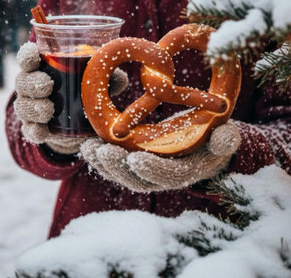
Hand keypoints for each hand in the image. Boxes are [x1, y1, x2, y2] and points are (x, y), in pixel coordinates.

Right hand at [14, 42, 128, 154]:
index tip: (34, 56)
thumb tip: (120, 78)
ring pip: (23, 105)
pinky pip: (29, 129)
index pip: (27, 57)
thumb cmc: (84, 91)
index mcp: (43, 68)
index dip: (27, 56)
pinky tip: (42, 131)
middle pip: (22, 80)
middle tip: (47, 85)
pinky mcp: (34, 128)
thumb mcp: (96, 82)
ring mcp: (30, 107)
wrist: (77, 125)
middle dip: (32, 82)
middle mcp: (31, 86)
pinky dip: (35, 130)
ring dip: (33, 106)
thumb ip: (108, 78)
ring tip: (48, 109)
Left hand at [79, 121, 240, 191]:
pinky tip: (88, 146)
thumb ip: (226, 138)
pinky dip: (100, 158)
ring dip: (104, 164)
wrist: (202, 143)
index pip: (169, 176)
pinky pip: (116, 165)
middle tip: (104, 153)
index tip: (137, 159)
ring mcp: (147, 172)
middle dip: (120, 169)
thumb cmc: (214, 137)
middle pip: (139, 180)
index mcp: (187, 170)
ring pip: (123, 175)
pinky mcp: (135, 163)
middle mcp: (163, 176)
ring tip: (89, 148)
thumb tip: (225, 137)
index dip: (154, 171)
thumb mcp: (225, 135)